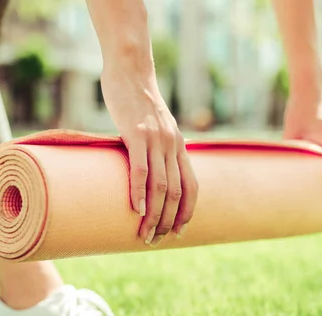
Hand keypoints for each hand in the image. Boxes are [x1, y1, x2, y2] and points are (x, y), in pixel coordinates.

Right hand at [101, 68, 197, 245]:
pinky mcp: (136, 135)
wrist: (130, 70)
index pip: (191, 187)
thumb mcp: (154, 128)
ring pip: (160, 186)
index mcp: (179, 147)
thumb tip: (145, 172)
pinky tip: (135, 210)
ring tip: (145, 234)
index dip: (187, 213)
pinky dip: (139, 192)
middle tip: (156, 240)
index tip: (179, 233)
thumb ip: (154, 149)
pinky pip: (140, 169)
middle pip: (176, 193)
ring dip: (154, 215)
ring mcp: (156, 140)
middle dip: (168, 221)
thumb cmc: (137, 102)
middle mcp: (173, 146)